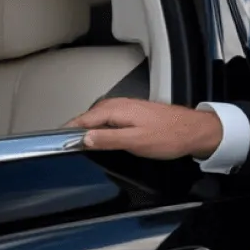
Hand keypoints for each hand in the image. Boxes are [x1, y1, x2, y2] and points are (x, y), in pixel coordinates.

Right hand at [63, 98, 222, 159]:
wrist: (195, 130)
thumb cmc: (169, 136)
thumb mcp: (135, 142)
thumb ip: (108, 139)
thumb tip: (84, 138)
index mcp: (116, 110)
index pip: (83, 120)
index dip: (67, 131)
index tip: (54, 142)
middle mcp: (120, 104)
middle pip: (88, 117)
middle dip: (75, 129)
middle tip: (62, 145)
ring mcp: (128, 107)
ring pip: (99, 117)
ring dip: (87, 127)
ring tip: (77, 142)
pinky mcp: (135, 112)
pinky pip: (110, 118)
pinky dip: (100, 126)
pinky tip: (101, 136)